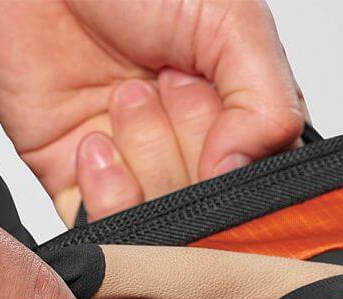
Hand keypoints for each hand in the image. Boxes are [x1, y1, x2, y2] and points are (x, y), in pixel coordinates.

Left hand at [0, 0, 303, 221]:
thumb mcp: (230, 22)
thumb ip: (264, 104)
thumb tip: (242, 175)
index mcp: (237, 118)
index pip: (257, 187)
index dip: (236, 163)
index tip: (212, 108)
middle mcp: (188, 152)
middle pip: (208, 215)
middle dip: (185, 149)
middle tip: (167, 84)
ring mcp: (133, 173)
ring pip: (159, 229)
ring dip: (143, 160)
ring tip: (125, 97)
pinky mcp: (77, 185)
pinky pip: (102, 232)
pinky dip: (104, 199)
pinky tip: (93, 142)